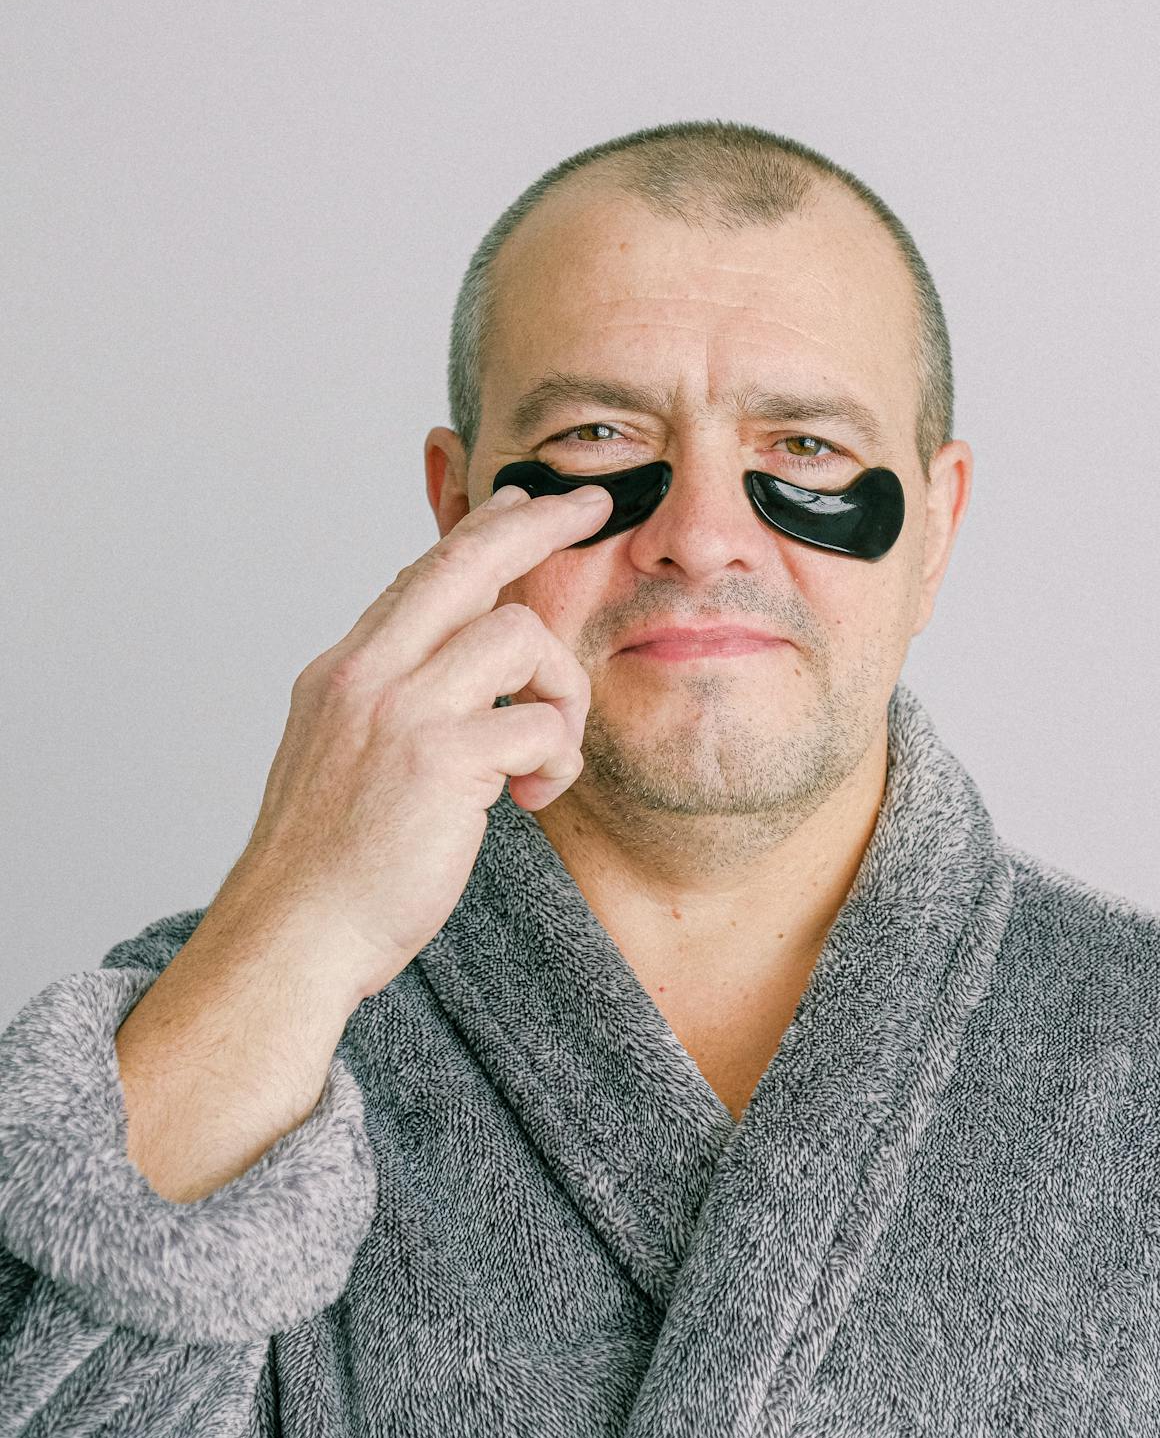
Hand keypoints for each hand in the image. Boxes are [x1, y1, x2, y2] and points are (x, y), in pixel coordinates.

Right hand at [214, 481, 611, 1000]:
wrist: (291, 936)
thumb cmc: (327, 867)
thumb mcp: (342, 756)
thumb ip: (392, 704)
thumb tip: (457, 675)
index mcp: (344, 672)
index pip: (421, 574)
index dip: (479, 531)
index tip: (520, 501)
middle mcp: (366, 674)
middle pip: (465, 562)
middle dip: (538, 524)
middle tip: (591, 508)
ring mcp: (401, 710)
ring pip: (519, 635)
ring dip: (560, 692)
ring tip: (549, 755)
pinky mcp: (439, 759)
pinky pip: (539, 724)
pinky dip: (557, 757)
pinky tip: (534, 797)